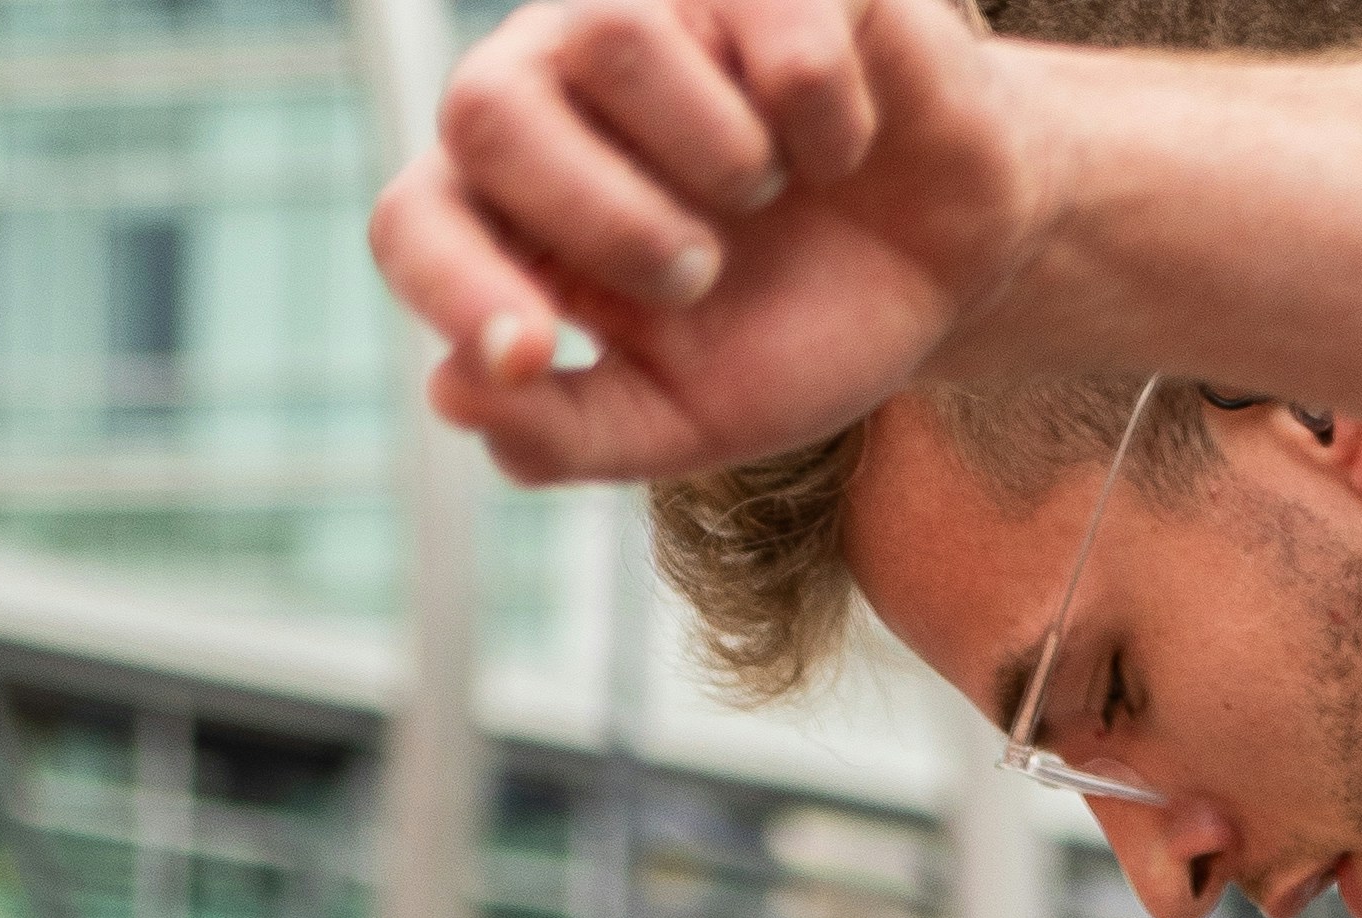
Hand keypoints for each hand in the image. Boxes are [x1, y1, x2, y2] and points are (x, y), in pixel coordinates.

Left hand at [370, 0, 1035, 487]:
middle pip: (481, 109)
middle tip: (698, 273)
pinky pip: (778, 40)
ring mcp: (657, 2)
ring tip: (771, 190)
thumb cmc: (800, 323)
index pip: (415, 221)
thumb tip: (456, 396)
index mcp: (519, 200)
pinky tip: (844, 143)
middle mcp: (557, 78)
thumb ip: (572, 430)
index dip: (451, 285)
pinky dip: (829, 125)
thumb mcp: (690, 415)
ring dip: (719, 162)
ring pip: (616, 38)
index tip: (538, 353)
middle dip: (602, 222)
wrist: (946, 266)